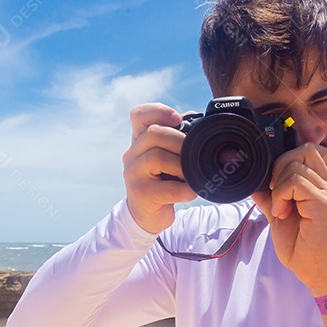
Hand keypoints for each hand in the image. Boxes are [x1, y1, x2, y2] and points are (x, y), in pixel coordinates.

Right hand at [122, 103, 197, 233]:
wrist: (148, 214)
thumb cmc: (162, 182)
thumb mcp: (168, 157)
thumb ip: (177, 138)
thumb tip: (194, 118)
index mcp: (139, 141)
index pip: (138, 115)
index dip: (157, 111)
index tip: (178, 119)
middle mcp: (132, 154)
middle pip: (153, 134)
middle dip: (179, 141)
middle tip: (194, 154)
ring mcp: (133, 174)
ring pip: (157, 157)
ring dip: (182, 166)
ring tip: (191, 175)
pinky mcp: (140, 193)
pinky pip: (168, 188)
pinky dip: (185, 190)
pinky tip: (191, 191)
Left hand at [250, 143, 326, 294]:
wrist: (320, 272)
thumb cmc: (304, 249)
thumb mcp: (280, 218)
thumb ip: (270, 199)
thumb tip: (255, 186)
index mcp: (319, 186)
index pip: (308, 152)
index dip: (287, 160)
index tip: (275, 185)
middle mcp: (326, 185)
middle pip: (305, 150)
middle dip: (281, 165)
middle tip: (275, 192)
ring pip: (297, 163)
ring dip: (279, 184)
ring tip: (280, 208)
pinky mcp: (323, 203)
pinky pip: (296, 182)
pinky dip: (282, 195)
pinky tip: (282, 213)